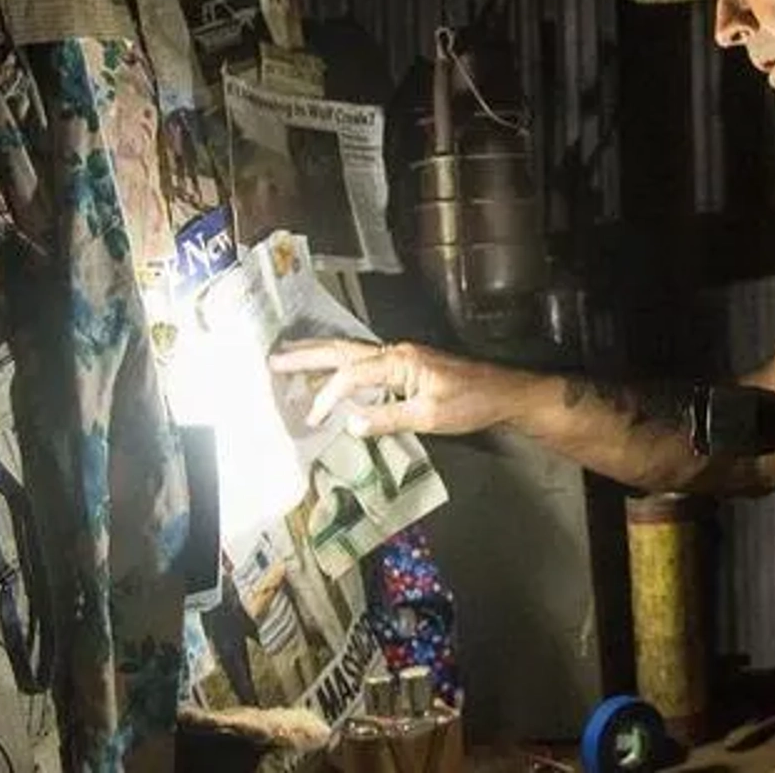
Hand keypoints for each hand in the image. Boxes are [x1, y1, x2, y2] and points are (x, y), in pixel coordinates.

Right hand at [266, 339, 543, 436]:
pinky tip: (331, 373)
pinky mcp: (406, 366)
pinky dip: (340, 365)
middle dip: (306, 356)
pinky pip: (363, 361)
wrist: (502, 394)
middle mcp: (395, 352)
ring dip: (320, 356)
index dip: (327, 396)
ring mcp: (400, 357)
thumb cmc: (470, 404)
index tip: (312, 419)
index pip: (351, 375)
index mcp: (398, 361)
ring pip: (351, 352)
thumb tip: (349, 423)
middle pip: (342, 350)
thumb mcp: (430, 416)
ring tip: (290, 358)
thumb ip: (388, 418)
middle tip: (272, 359)